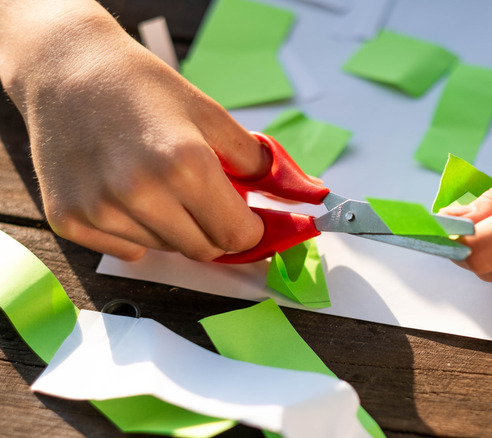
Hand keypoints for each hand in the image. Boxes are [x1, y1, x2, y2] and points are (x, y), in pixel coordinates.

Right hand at [1, 2, 269, 260]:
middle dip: (215, 230)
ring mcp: (101, 209)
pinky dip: (137, 231)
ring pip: (166, 249)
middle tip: (205, 199)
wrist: (69, 70)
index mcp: (185, 164)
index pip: (236, 235)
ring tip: (157, 183)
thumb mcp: (209, 114)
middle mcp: (141, 193)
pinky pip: (127, 249)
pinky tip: (127, 193)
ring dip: (175, 228)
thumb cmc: (142, 88)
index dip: (250, 230)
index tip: (249, 220)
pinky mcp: (69, 219)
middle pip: (203, 250)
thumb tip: (288, 194)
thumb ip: (254, 161)